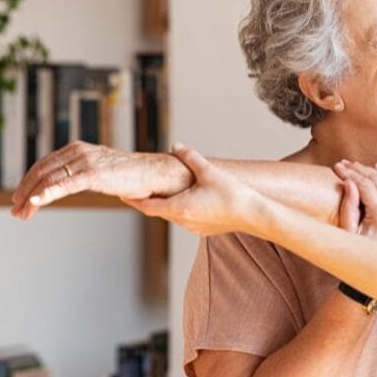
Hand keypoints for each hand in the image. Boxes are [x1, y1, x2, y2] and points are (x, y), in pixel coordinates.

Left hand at [11, 141, 192, 219]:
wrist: (156, 174)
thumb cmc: (133, 176)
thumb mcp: (102, 171)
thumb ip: (84, 174)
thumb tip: (69, 186)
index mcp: (79, 149)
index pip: (44, 165)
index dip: (28, 182)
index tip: (21, 200)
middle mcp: (79, 151)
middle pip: (41, 171)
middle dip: (25, 192)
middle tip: (17, 211)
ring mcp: (87, 161)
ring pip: (49, 179)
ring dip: (31, 198)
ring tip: (23, 214)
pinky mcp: (95, 173)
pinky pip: (65, 184)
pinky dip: (47, 193)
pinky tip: (36, 202)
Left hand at [124, 143, 261, 236]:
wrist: (254, 215)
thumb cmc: (232, 195)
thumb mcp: (209, 171)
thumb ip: (190, 157)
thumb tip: (176, 146)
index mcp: (179, 207)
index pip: (147, 206)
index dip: (133, 200)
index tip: (123, 195)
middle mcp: (184, 221)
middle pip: (160, 211)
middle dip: (150, 200)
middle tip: (141, 190)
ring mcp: (194, 228)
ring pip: (174, 215)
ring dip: (169, 205)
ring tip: (168, 193)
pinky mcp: (205, 230)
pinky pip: (188, 220)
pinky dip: (184, 210)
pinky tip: (192, 200)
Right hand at [334, 160, 376, 244]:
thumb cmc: (360, 254)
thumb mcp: (348, 234)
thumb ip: (348, 207)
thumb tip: (349, 182)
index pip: (365, 185)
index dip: (350, 173)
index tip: (337, 167)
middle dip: (358, 169)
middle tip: (343, 163)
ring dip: (370, 170)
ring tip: (354, 165)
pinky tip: (376, 167)